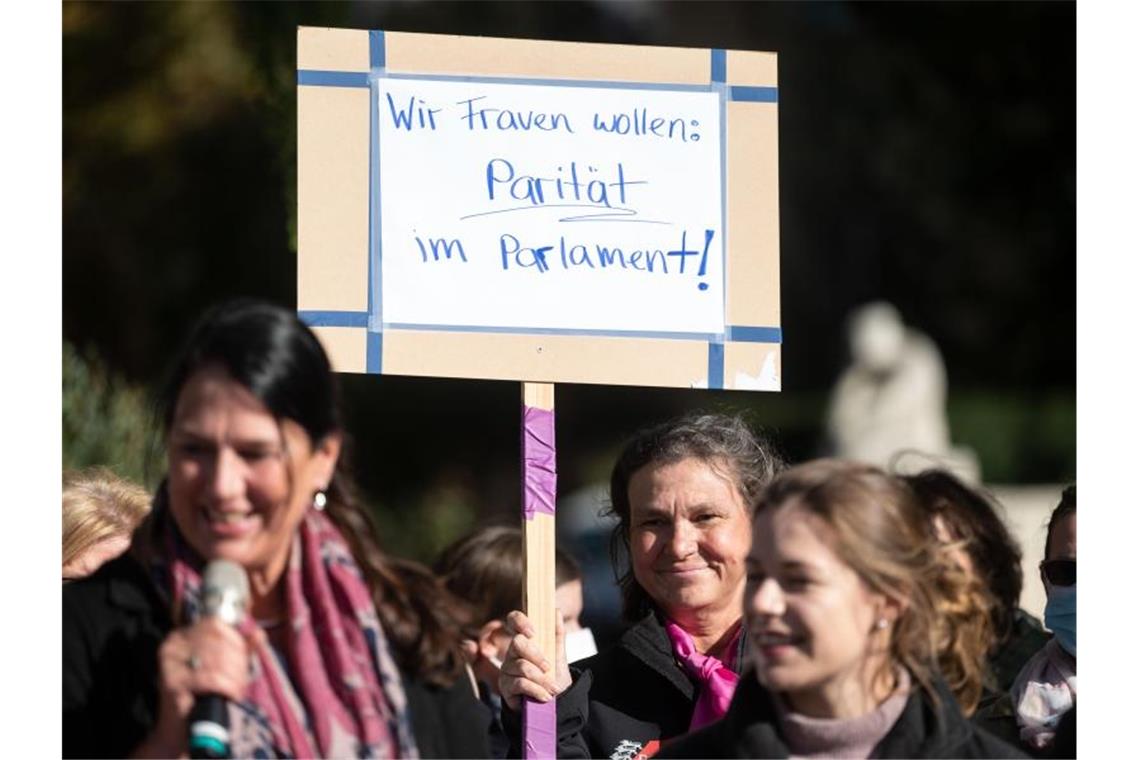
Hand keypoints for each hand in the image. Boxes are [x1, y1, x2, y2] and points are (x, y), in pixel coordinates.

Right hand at [135, 618, 265, 757]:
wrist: (181, 726)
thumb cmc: (202, 691)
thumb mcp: (221, 664)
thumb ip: (240, 647)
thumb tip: (259, 633)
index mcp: (183, 635)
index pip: (215, 624)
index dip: (235, 641)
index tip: (242, 659)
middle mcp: (173, 644)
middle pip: (218, 643)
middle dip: (237, 662)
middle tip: (241, 679)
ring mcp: (170, 663)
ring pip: (217, 661)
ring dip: (234, 677)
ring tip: (236, 689)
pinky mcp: (172, 683)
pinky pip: (210, 679)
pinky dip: (227, 688)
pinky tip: (230, 695)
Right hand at [498, 609, 571, 711]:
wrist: (555, 702)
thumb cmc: (554, 675)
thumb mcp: (558, 654)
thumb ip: (557, 633)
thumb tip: (556, 610)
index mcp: (524, 640)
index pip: (513, 620)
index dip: (520, 621)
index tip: (532, 632)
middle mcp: (512, 652)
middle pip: (517, 643)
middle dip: (536, 655)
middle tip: (548, 666)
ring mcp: (507, 669)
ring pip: (522, 666)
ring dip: (541, 679)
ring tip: (553, 688)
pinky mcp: (505, 687)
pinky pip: (520, 683)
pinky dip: (537, 690)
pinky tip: (545, 696)